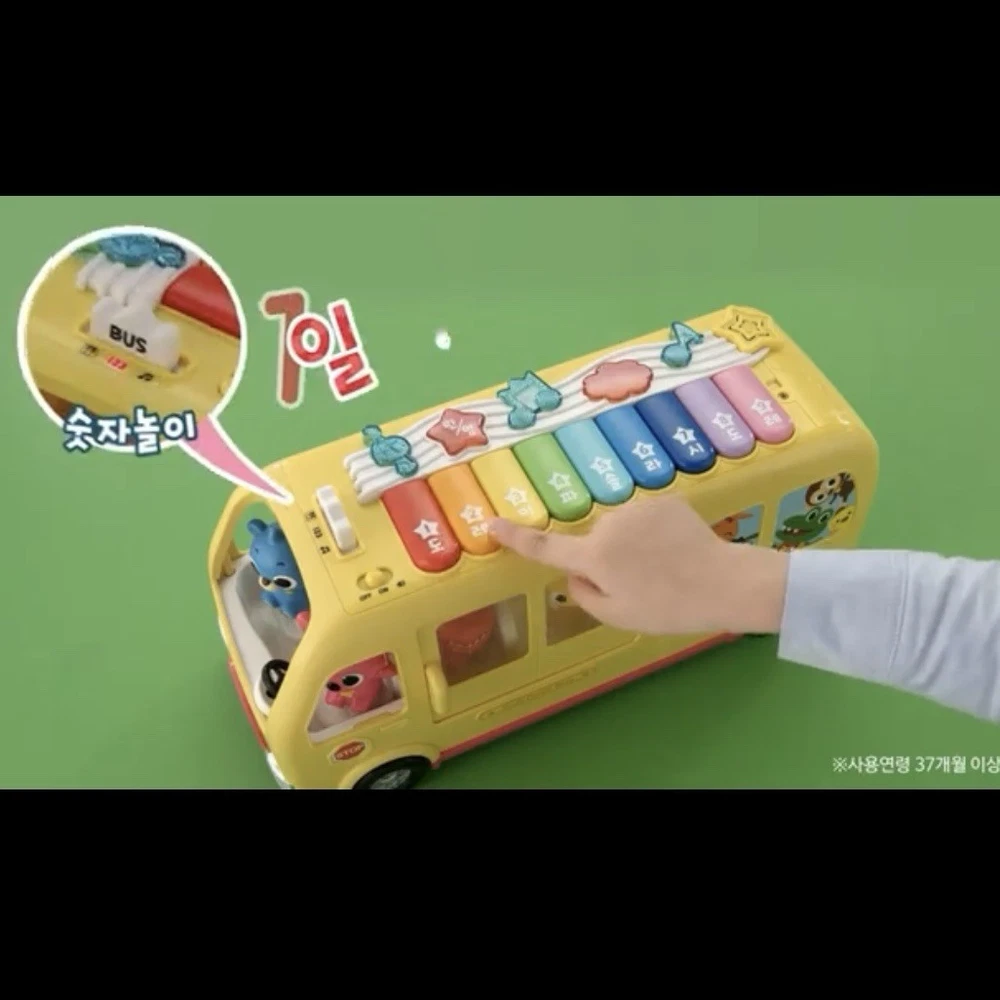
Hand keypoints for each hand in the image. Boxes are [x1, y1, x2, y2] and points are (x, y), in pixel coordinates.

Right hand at [488, 493, 789, 635]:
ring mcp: (637, 508)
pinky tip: (678, 549)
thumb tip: (572, 575)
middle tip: (641, 583)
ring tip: (665, 567)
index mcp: (594, 557)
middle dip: (607, 557)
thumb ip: (584, 596)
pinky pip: (646, 517)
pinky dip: (655, 532)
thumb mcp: (618, 616)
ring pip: (621, 528)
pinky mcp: (663, 499)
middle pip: (595, 541)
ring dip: (633, 544)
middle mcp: (609, 525)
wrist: (725, 583)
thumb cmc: (668, 608)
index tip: (491, 523)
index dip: (515, 537)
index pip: (545, 547)